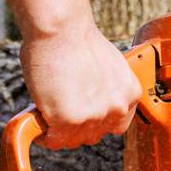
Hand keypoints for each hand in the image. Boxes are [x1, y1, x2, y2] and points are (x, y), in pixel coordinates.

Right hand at [20, 17, 141, 149]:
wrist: (62, 30)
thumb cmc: (77, 40)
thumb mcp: (106, 68)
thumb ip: (103, 89)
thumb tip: (88, 102)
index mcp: (130, 93)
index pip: (115, 124)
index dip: (96, 121)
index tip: (83, 117)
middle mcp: (117, 108)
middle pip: (94, 135)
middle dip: (77, 126)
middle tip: (61, 114)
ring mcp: (94, 117)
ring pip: (73, 140)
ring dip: (60, 131)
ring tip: (49, 115)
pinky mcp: (69, 121)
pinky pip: (54, 140)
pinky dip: (45, 135)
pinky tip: (40, 121)